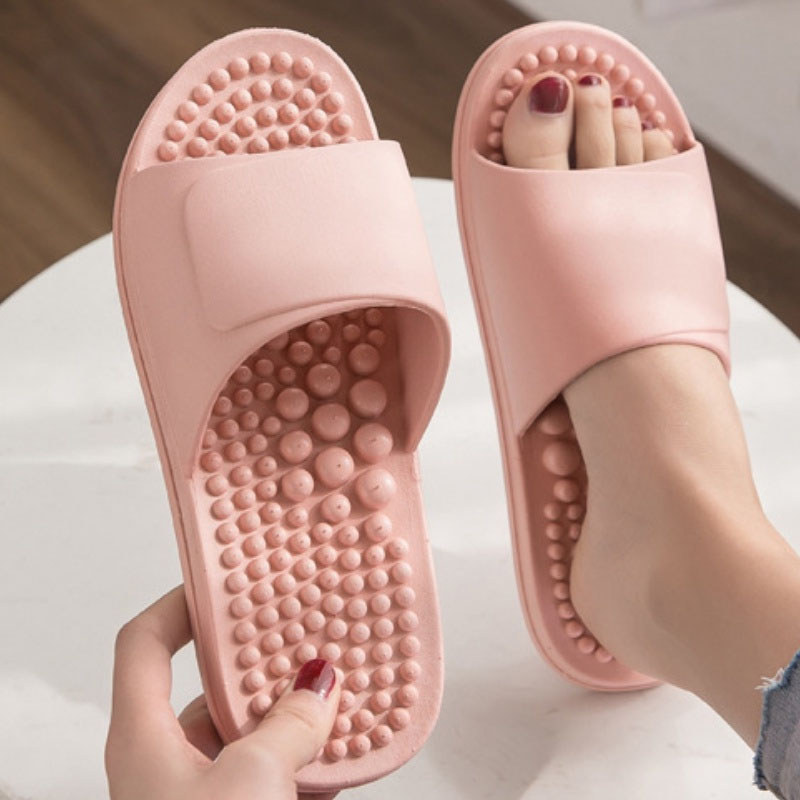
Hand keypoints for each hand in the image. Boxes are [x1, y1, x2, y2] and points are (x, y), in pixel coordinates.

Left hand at [105, 586, 340, 799]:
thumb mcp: (252, 781)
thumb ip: (289, 724)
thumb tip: (319, 682)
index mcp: (144, 739)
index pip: (145, 644)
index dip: (179, 603)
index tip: (224, 580)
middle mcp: (165, 763)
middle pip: (209, 685)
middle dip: (260, 660)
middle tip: (300, 630)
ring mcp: (199, 794)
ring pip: (246, 732)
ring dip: (291, 715)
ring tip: (334, 688)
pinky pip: (269, 775)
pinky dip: (305, 759)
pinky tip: (343, 750)